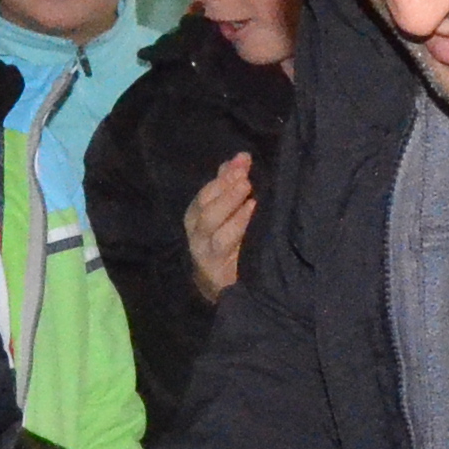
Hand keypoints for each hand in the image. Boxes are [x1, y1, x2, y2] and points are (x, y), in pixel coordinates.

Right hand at [182, 155, 257, 302]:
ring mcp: (204, 250)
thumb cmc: (231, 247)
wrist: (226, 290)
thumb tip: (241, 158)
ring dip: (230, 202)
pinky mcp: (215, 267)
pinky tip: (251, 211)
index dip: (224, 177)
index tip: (243, 162)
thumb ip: (231, 186)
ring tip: (249, 190)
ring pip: (211, 222)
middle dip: (226, 187)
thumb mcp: (229, 215)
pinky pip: (223, 242)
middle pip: (206, 205)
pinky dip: (237, 224)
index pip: (206, 193)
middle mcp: (196, 232)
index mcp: (197, 216)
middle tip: (246, 175)